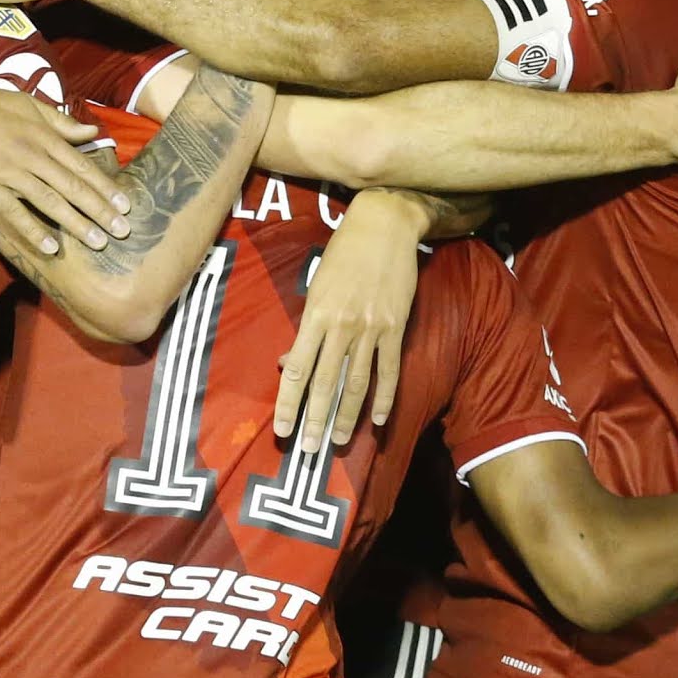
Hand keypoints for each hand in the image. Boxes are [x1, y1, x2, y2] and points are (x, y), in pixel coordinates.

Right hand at [0, 75, 126, 255]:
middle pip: (72, 186)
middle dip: (99, 211)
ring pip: (49, 201)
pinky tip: (50, 246)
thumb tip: (92, 132)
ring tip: (97, 242)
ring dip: (75, 224)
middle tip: (122, 231)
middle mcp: (31, 155)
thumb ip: (61, 122)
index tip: (125, 205)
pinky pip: (14, 212)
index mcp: (43, 135)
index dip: (105, 187)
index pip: (81, 165)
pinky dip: (33, 230)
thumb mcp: (28, 104)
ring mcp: (9, 172)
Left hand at [276, 189, 425, 450]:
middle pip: (326, 383)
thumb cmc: (343, 254)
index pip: (298, 370)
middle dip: (316, 420)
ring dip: (347, 417)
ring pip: (357, 383)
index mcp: (315, 316)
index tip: (281, 430)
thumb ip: (305, 328)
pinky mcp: (396, 328)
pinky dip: (383, 398)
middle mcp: (342, 326)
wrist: (384, 227)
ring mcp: (371, 329)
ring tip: (339, 442)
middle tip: (308, 450)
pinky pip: (389, 371)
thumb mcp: (316, 286)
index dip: (288, 403)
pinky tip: (377, 419)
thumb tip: (288, 364)